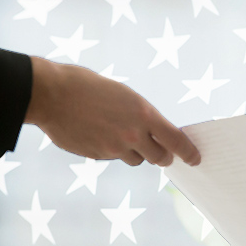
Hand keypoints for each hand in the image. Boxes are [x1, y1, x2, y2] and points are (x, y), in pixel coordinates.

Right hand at [25, 57, 200, 166]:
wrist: (51, 95)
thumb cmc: (87, 86)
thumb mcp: (123, 94)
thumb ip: (141, 115)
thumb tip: (154, 131)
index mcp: (144, 114)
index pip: (176, 141)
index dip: (188, 152)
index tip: (195, 158)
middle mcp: (133, 135)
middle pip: (160, 157)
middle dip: (162, 155)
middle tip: (161, 151)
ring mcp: (114, 149)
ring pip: (136, 159)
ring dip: (135, 152)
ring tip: (120, 134)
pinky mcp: (97, 156)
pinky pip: (113, 157)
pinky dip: (112, 150)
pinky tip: (99, 134)